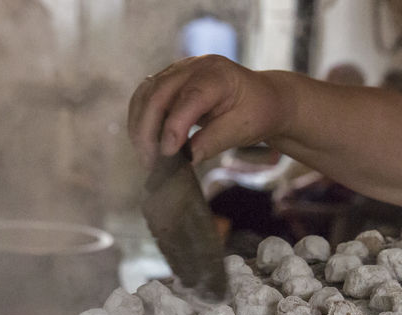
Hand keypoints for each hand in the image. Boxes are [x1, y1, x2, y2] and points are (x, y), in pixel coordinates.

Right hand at [127, 55, 292, 167]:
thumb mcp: (243, 129)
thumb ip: (214, 141)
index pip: (189, 98)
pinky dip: (141, 120)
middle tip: (150, 161)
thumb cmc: (257, 112)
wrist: (262, 98)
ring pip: (145, 95)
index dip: (174, 127)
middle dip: (148, 130)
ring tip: (146, 155)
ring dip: (139, 127)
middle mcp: (194, 67)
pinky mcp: (169, 81)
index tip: (168, 154)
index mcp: (218, 75)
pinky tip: (146, 142)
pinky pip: (145, 98)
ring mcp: (179, 71)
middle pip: (158, 94)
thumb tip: (186, 157)